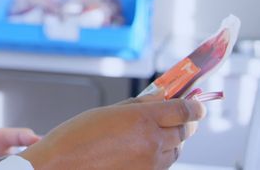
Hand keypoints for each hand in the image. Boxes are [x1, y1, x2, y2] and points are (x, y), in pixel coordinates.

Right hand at [18, 96, 204, 169]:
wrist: (62, 167)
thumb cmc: (76, 138)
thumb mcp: (108, 111)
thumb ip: (139, 105)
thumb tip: (159, 97)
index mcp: (143, 120)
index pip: (185, 110)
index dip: (195, 105)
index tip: (197, 102)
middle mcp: (152, 143)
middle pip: (185, 130)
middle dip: (186, 121)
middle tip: (181, 114)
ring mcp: (150, 163)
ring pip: (176, 149)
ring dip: (174, 138)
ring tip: (159, 131)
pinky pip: (163, 163)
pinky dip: (162, 154)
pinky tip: (146, 147)